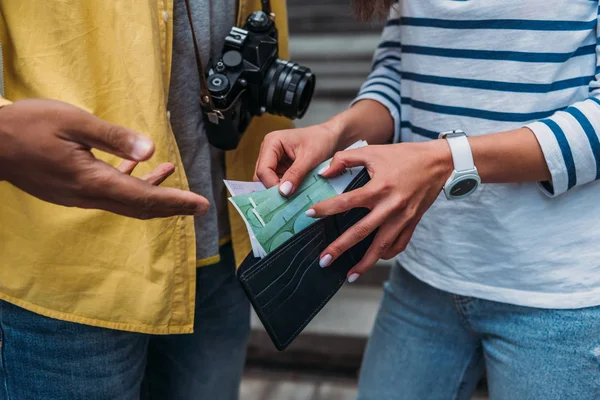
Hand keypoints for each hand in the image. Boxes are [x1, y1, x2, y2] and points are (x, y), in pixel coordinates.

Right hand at [0, 99, 208, 218]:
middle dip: (172, 206)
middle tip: (198, 205)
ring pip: (126, 201)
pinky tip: (138, 166)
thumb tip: (150, 150)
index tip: (202, 206)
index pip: (145, 198)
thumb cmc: (27, 127)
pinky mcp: (71, 190)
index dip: (177, 202)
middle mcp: (88, 195)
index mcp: (92, 181)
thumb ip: (114, 137)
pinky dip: (130, 183)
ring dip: (152, 192)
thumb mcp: (73, 123)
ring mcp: (79, 196)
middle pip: (140, 207)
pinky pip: (110, 193)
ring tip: (174, 173)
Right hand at [254, 123, 342, 195]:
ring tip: (292, 196)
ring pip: (268, 180)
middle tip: (287, 199)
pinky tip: (293, 192)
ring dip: (279, 189)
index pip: (263, 169)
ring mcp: (274, 159)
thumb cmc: (321, 140)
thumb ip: (296, 174)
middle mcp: (269, 150)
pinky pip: (277, 181)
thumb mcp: (310, 158)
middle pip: (262, 176)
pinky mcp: (280, 167)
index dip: (272, 184)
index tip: (285, 195)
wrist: (331, 137)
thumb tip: (283, 191)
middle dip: (273, 188)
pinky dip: (284, 188)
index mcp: (272, 142)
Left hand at [307, 141, 452, 281]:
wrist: (439, 163)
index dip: (326, 208)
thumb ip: (345, 159)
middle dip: (340, 248)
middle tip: (324, 260)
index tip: (308, 215)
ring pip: (381, 247)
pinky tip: (375, 260)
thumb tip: (323, 173)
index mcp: (379, 188)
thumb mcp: (372, 151)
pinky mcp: (412, 223)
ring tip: (349, 276)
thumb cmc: (403, 156)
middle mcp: (390, 206)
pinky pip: (399, 245)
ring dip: (365, 263)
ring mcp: (403, 218)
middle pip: (361, 232)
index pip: (346, 202)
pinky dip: (387, 255)